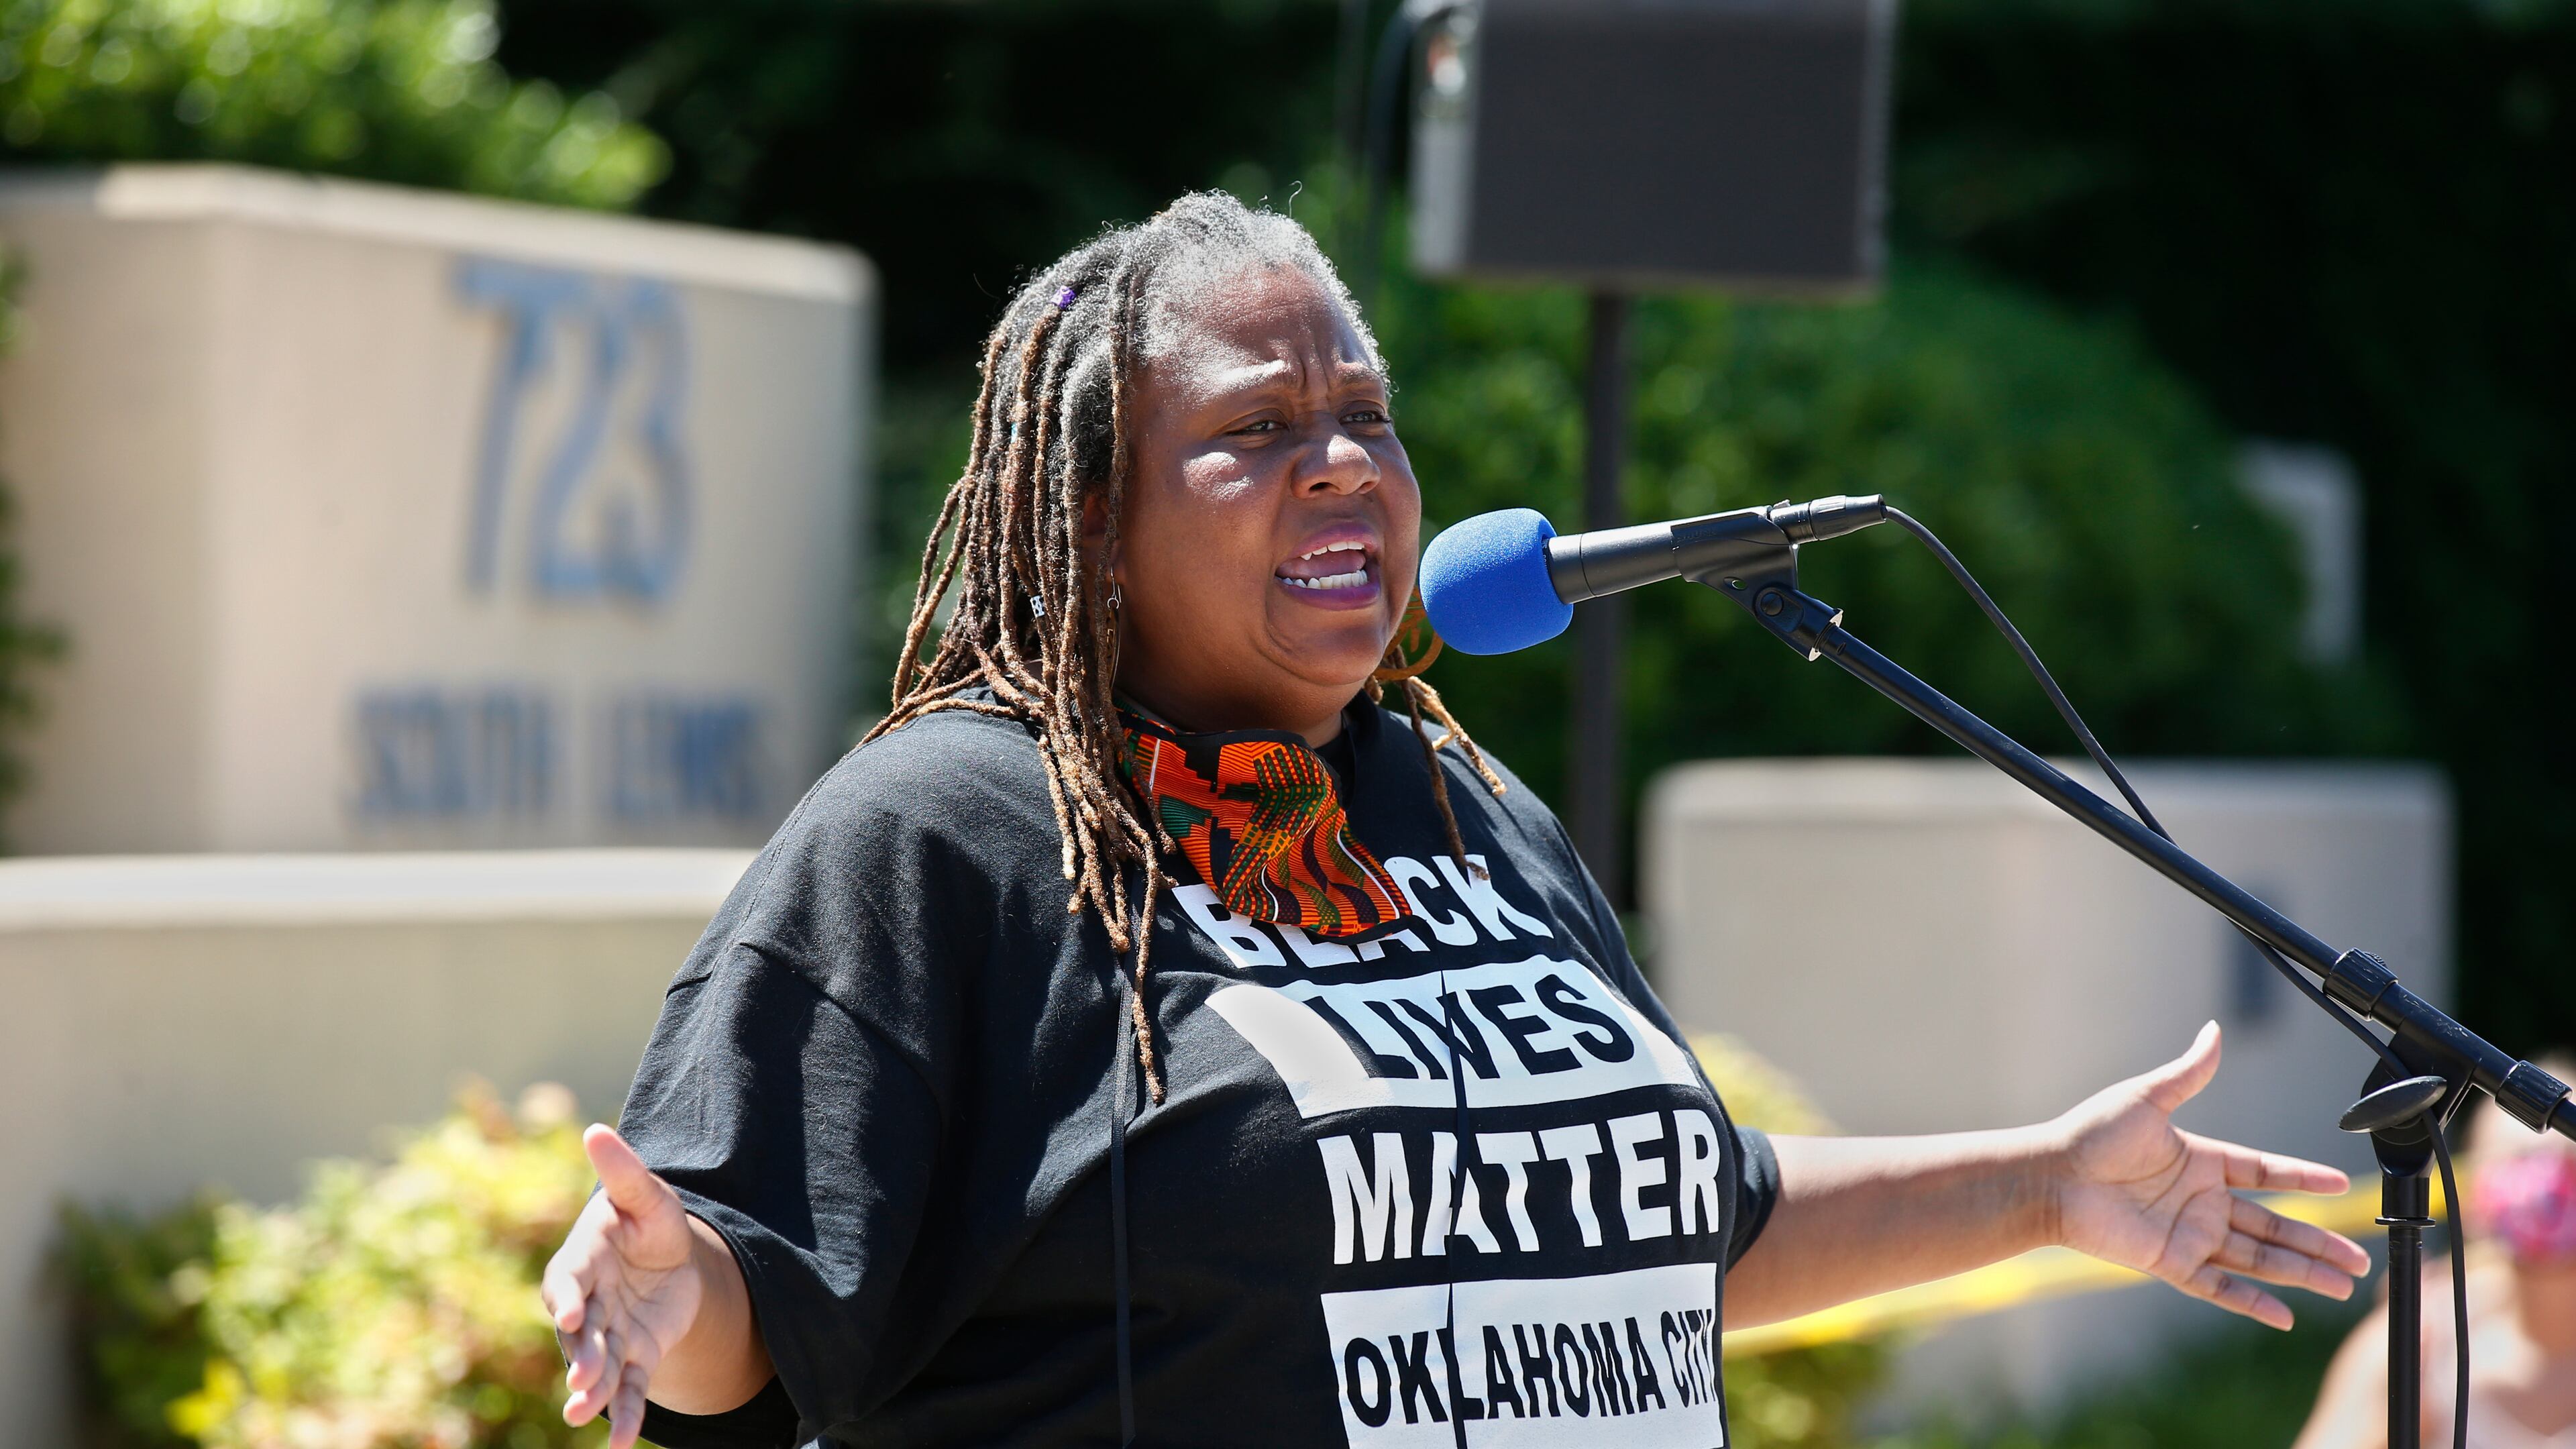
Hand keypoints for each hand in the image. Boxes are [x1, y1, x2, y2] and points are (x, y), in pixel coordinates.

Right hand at [542, 1126, 706, 1447]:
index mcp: (581, 1262)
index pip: (567, 1281)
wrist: (674, 1259)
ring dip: (591, 1392)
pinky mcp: (633, 1358)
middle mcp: (586, 1305)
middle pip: (579, 1334)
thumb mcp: (647, 1195)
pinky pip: (625, 1391)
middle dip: (581, 1357)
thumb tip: (595, 1129)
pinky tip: (620, 1444)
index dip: (566, 1297)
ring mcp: (607, 1336)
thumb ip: (623, 1171)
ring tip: (584, 1416)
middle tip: (581, 1381)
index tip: (568, 1314)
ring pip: (595, 1368)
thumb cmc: (651, 1221)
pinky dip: (623, 1416)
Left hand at [2048, 1021, 2372, 1328]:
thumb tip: (2213, 1030)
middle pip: (2275, 1225)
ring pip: (2259, 1257)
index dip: (2304, 1178)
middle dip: (2319, 1242)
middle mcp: (2201, 1201)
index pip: (2266, 1172)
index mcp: (2201, 1161)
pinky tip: (2286, 1317)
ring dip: (2301, 1272)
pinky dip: (2251, 1301)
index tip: (2343, 1184)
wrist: (2049, 1176)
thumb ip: (2188, 1072)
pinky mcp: (2169, 1261)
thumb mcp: (2146, 1098)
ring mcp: (2188, 1233)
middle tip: (2361, 1258)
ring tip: (2345, 1285)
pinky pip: (2218, 1285)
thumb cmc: (2090, 1135)